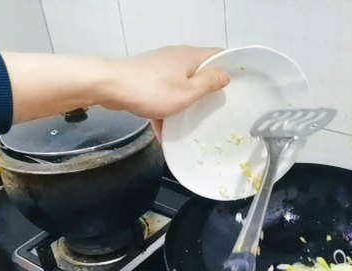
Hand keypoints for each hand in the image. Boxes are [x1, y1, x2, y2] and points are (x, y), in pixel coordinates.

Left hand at [3, 46, 228, 124]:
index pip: (220, 55)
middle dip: (209, 93)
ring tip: (195, 126)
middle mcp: (177, 58)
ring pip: (181, 88)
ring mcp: (160, 68)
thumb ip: (209, 84)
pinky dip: (166, 112)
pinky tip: (166, 135)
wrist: (108, 87)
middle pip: (200, 73)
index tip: (243, 87)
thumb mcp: (187, 92)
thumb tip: (226, 75)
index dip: (233, 68)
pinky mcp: (146, 80)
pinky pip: (163, 96)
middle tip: (221, 111)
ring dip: (187, 106)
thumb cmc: (150, 90)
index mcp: (191, 57)